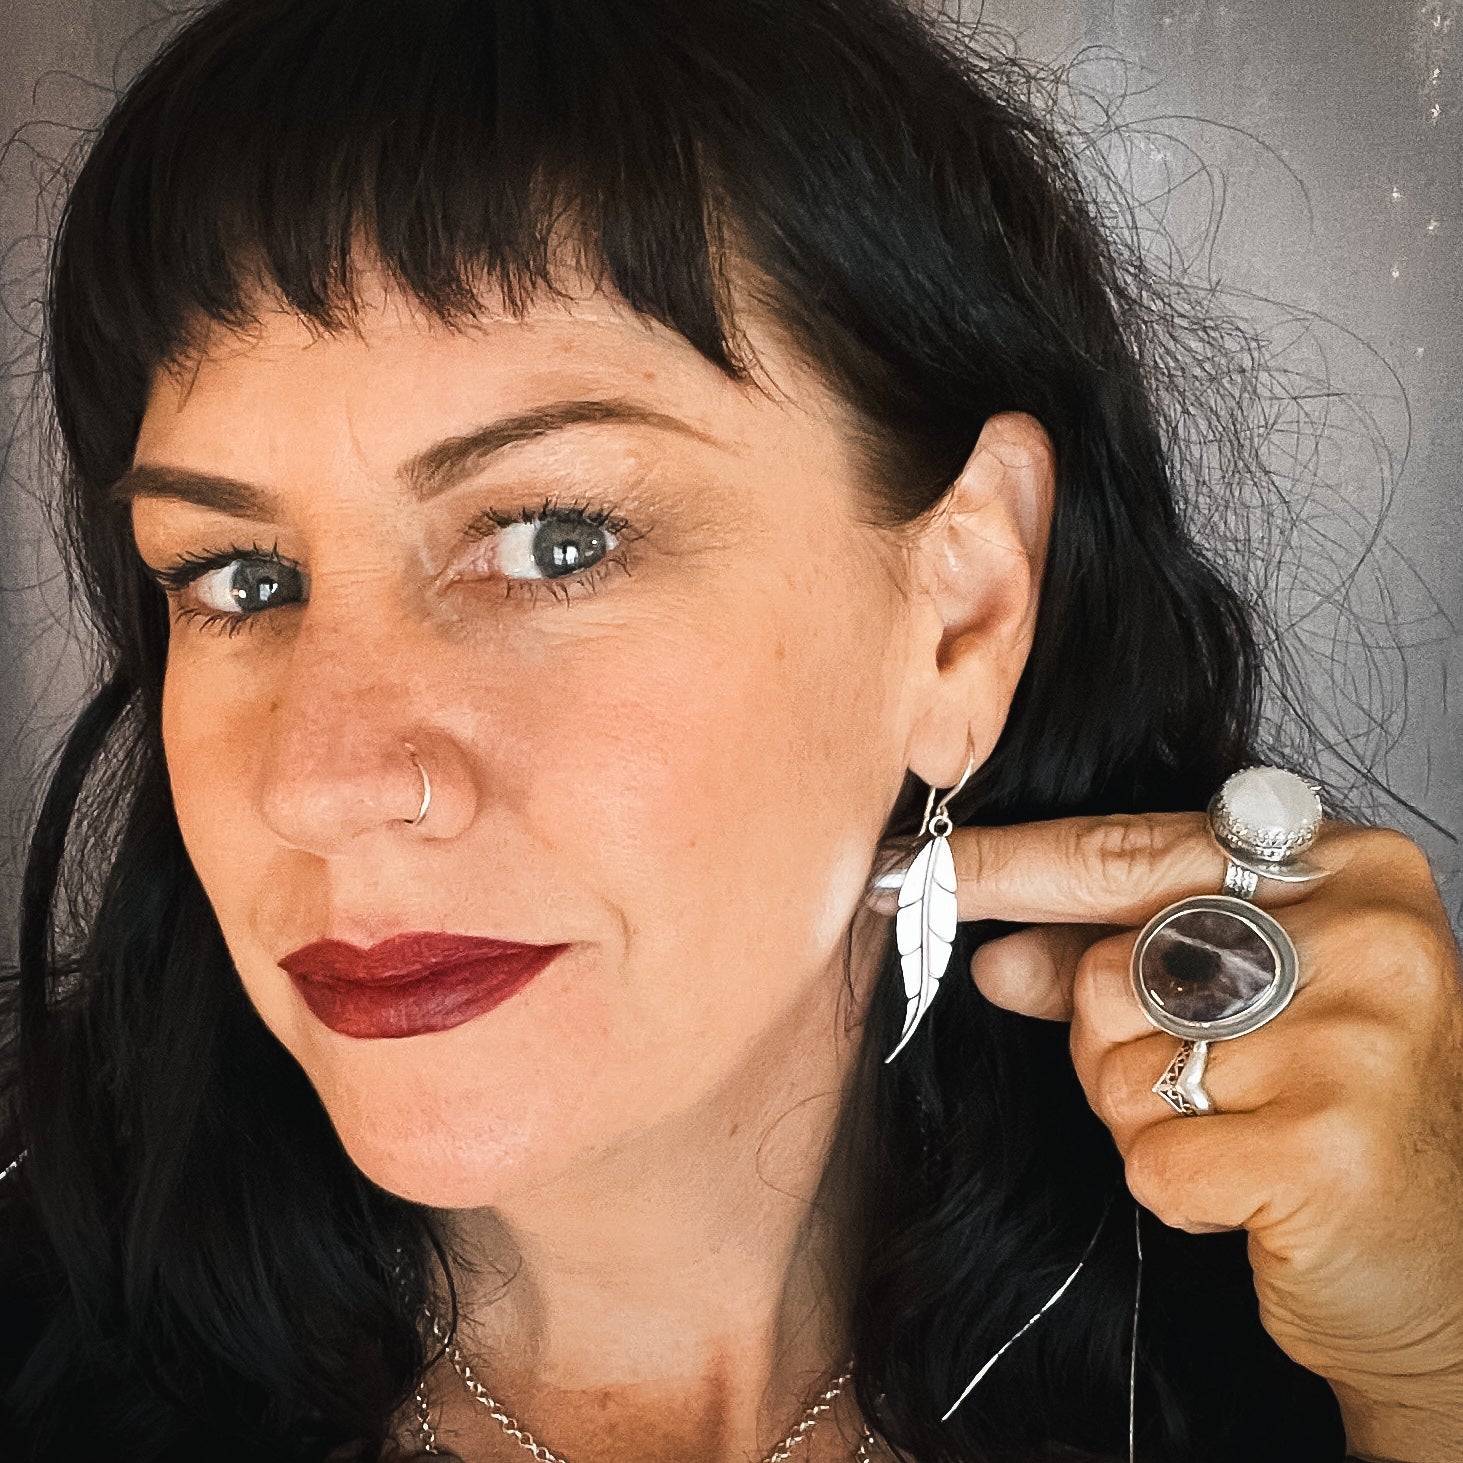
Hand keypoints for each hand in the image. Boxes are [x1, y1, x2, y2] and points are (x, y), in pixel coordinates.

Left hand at [937, 813, 1462, 1460]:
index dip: (1011, 866)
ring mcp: (1356, 1039)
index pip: (1128, 851)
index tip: (913, 867)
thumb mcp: (1235, 1007)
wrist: (1447, 1269)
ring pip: (1120, 1065)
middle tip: (1204, 1082)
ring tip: (1243, 1131)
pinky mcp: (1330, 1147)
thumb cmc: (1333, 1112)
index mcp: (1345, 867)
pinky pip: (1153, 1158)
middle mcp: (1363, 935)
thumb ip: (1110, 962)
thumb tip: (990, 956)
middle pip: (1111, 968)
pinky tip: (1252, 1192)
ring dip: (1147, 1119)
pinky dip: (1177, 1188)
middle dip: (1113, 1041)